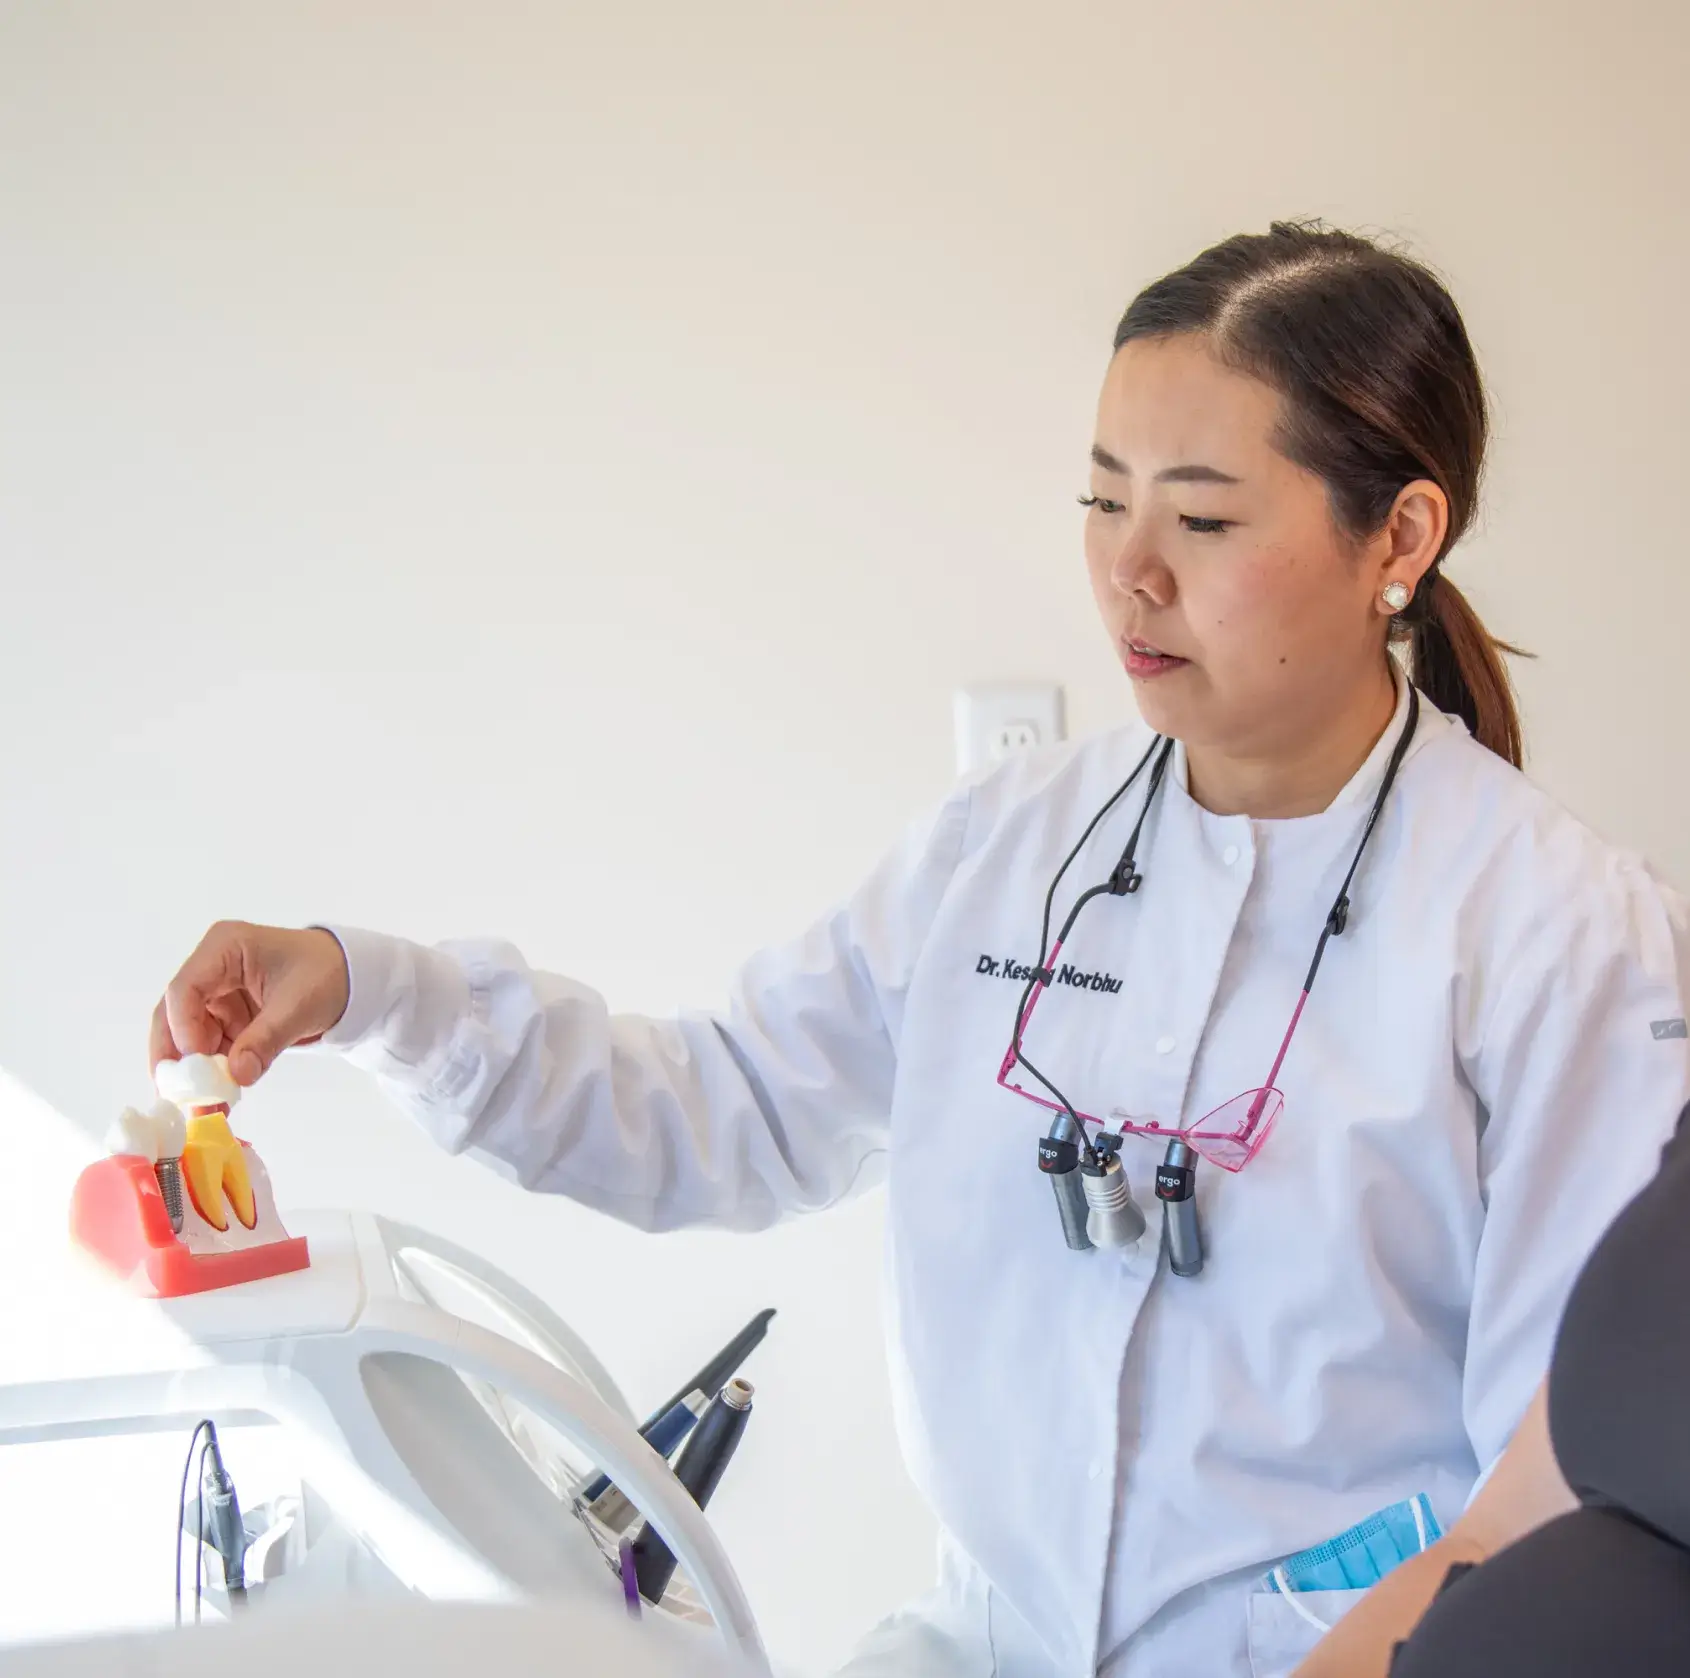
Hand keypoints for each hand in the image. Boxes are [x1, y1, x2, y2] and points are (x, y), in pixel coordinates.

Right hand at [150, 922, 350, 1086]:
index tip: (195, 1063)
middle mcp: (212, 968)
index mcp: (225, 948)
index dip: (182, 1028)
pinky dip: (213, 1070)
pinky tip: (217, 1096)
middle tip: (176, 1095)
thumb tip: (237, 1075)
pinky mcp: (228, 1015)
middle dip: (175, 1055)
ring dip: (194, 1069)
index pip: (185, 989)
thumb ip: (266, 1039)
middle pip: (175, 1012)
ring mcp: (218, 993)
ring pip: (189, 1033)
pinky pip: (211, 1044)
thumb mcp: (299, 1006)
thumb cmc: (328, 975)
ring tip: (202, 1104)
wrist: (353, 978)